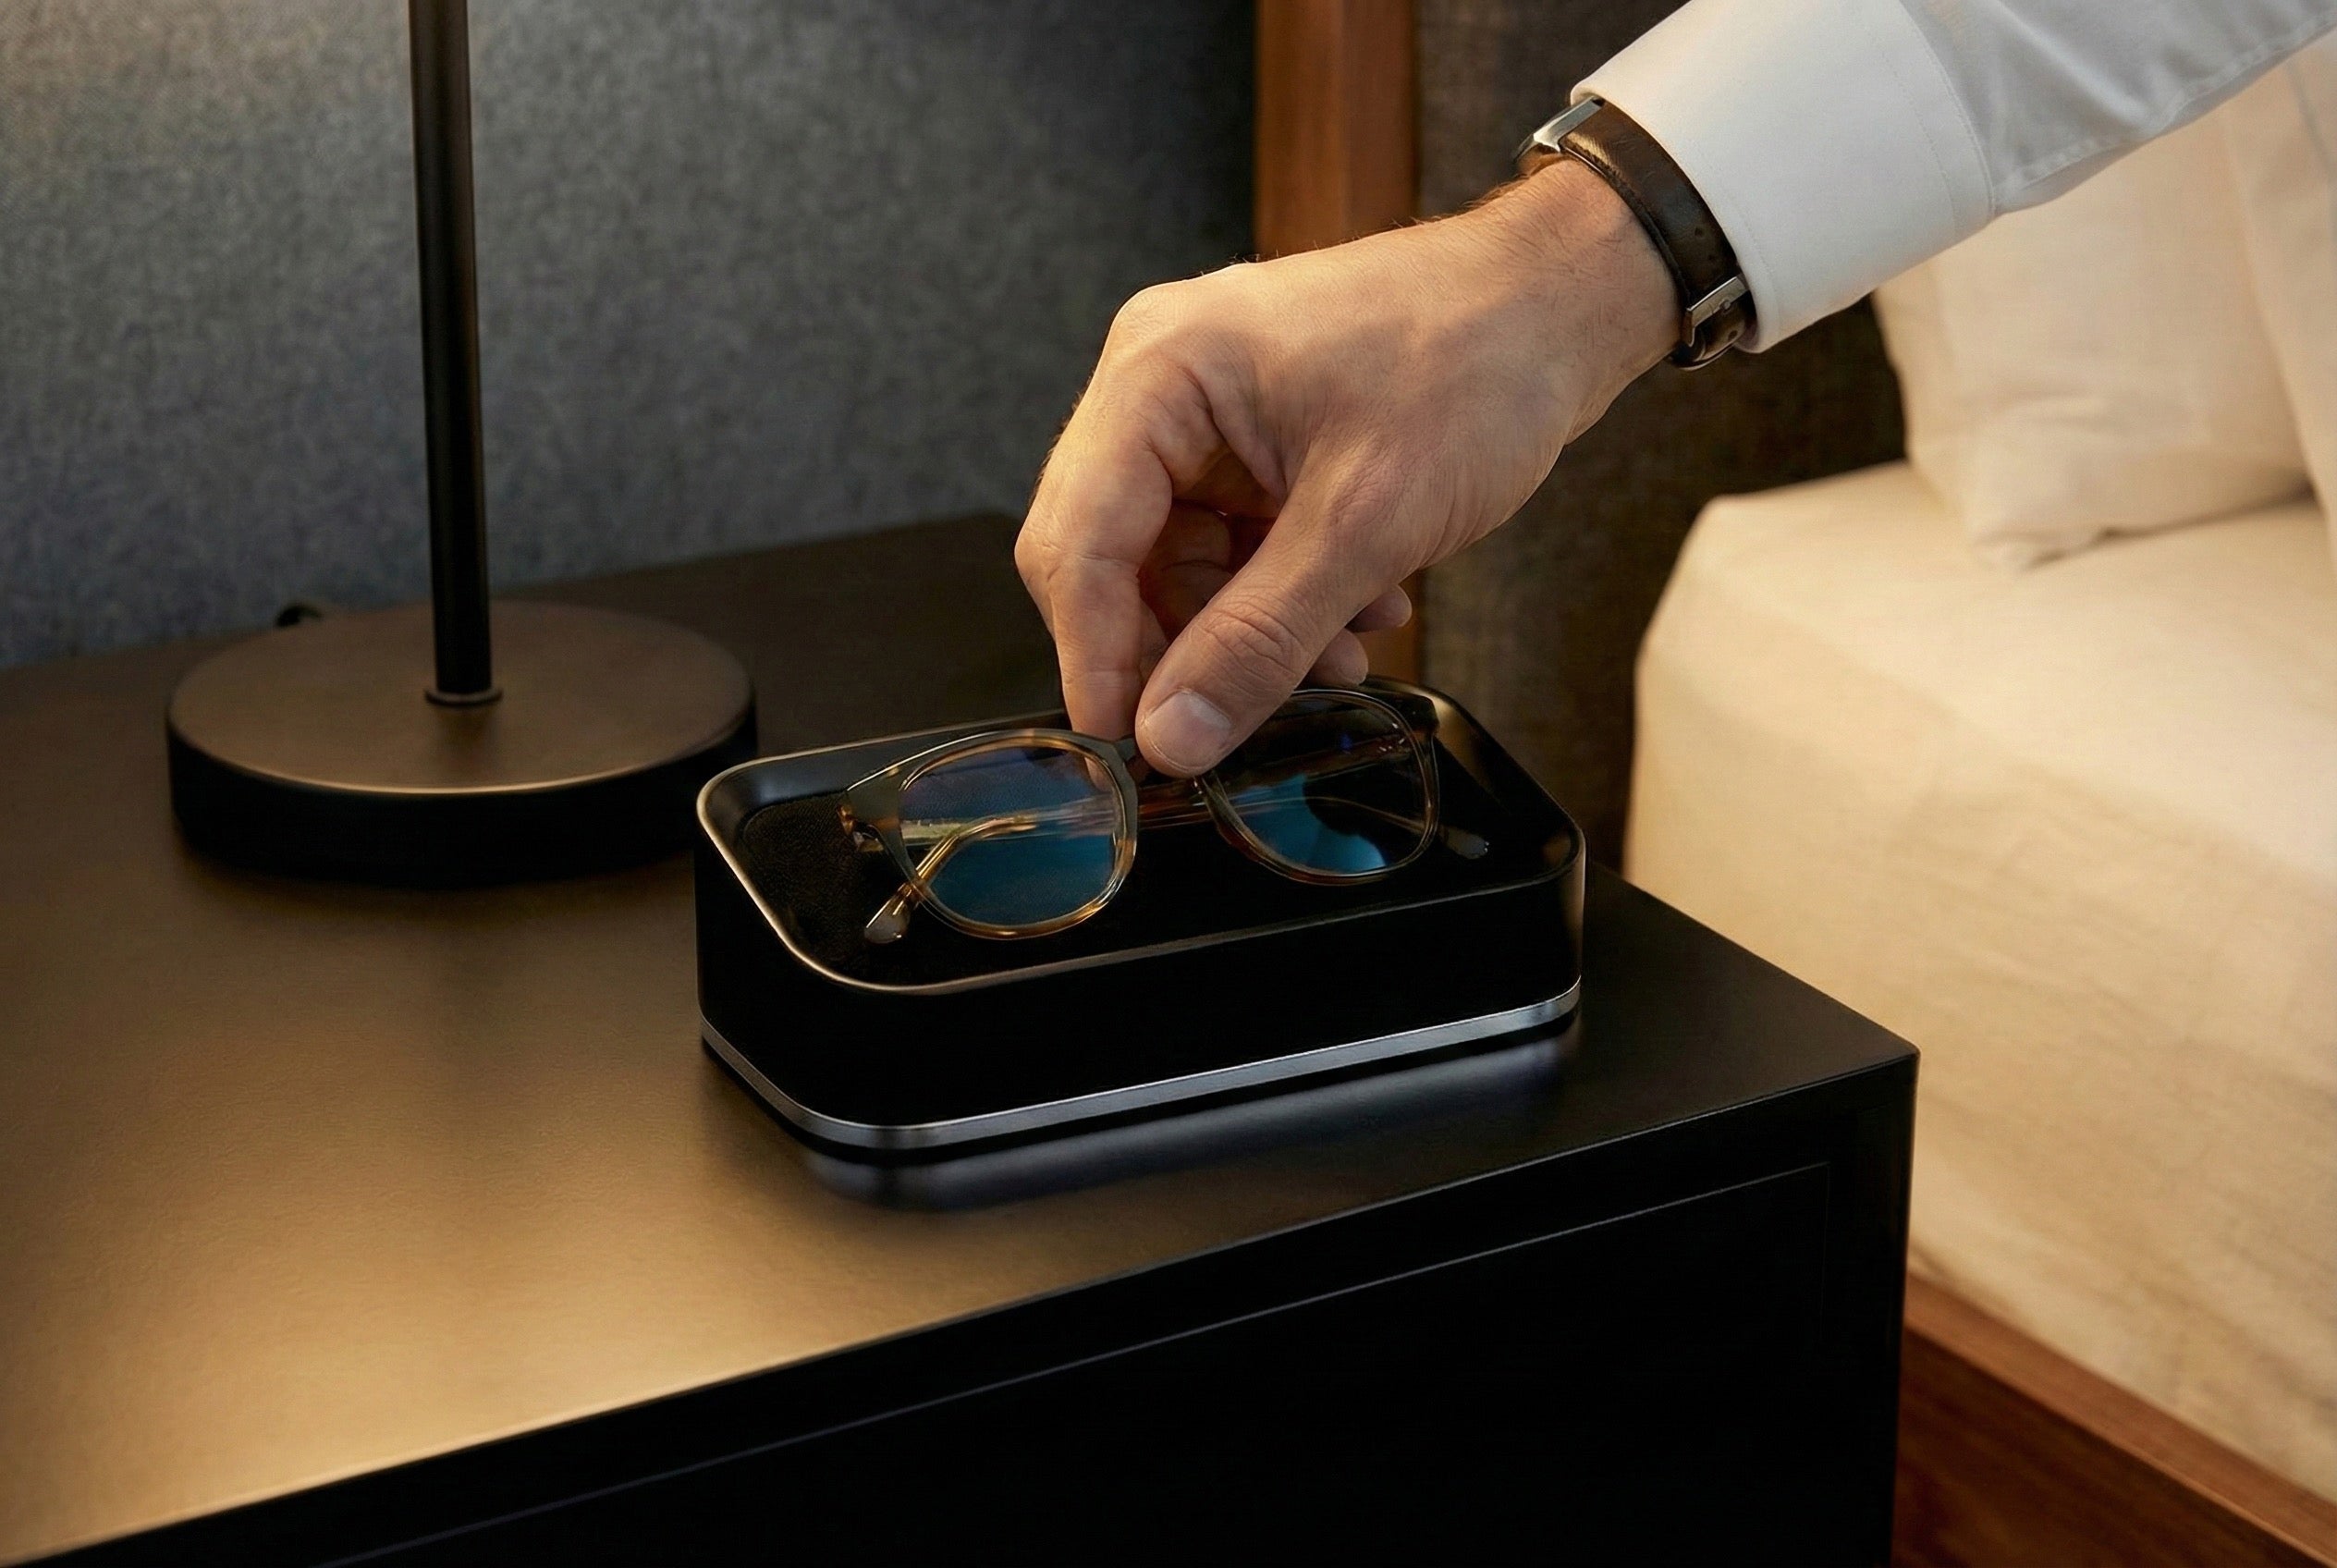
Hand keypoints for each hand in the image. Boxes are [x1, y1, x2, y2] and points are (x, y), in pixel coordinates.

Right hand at [1015, 158, 1675, 774]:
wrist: (1559, 305)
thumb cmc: (1474, 360)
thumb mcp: (1366, 520)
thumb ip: (1259, 636)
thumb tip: (1174, 734)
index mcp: (1160, 373)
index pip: (1078, 539)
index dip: (1094, 654)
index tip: (1128, 745)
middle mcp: (1162, 386)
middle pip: (1115, 558)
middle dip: (1184, 645)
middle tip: (1238, 717)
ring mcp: (1207, 415)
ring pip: (1180, 567)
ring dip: (1251, 631)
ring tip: (1340, 658)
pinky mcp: (1253, 443)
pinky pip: (1233, 548)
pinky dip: (1287, 596)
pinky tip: (1360, 613)